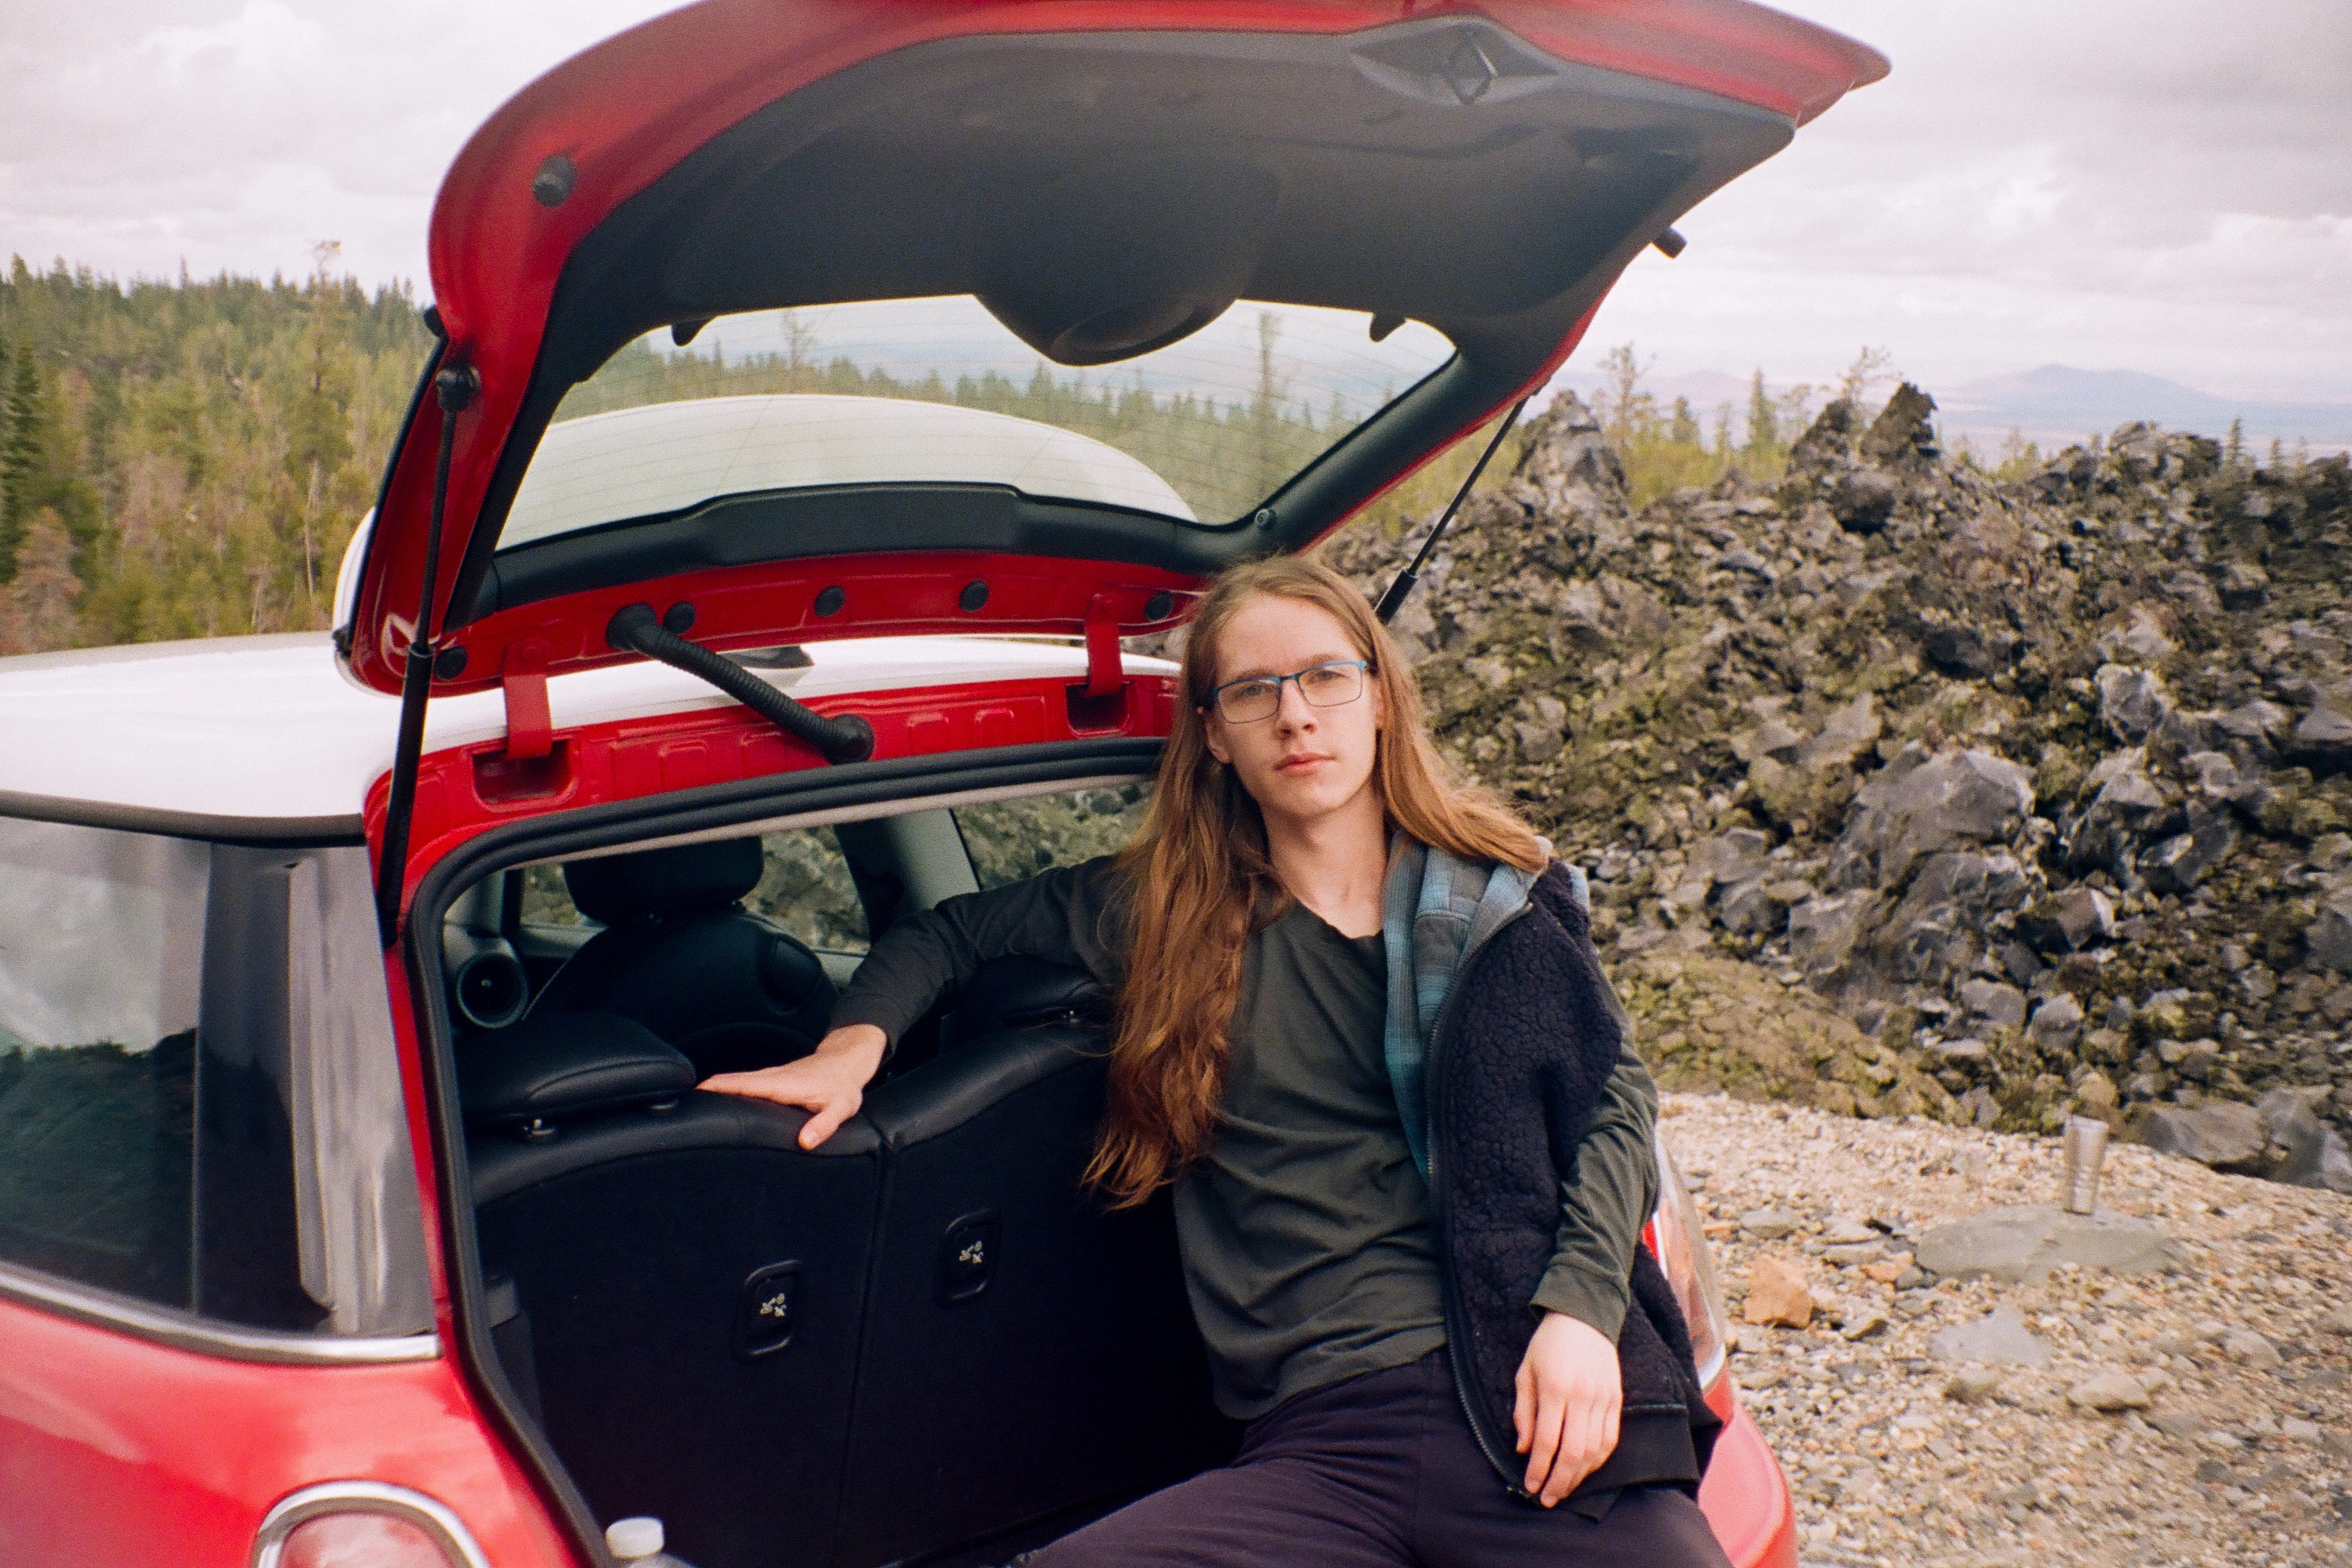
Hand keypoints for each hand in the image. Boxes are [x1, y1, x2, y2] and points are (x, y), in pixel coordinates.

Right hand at [700, 1023, 885, 1148]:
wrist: (847, 1061)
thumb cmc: (843, 1086)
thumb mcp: (840, 1108)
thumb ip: (824, 1125)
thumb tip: (805, 1142)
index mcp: (782, 1084)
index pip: (741, 1084)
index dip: (715, 1089)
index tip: (690, 1098)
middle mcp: (770, 1077)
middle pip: (729, 1083)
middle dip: (703, 1093)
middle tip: (677, 1111)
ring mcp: (769, 1077)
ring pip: (734, 1083)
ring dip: (712, 1093)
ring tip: (687, 1111)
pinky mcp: (770, 1080)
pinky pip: (743, 1084)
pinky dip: (725, 1092)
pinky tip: (715, 1106)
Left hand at [1512, 1310, 1621, 1506]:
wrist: (1584, 1316)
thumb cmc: (1548, 1345)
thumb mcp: (1525, 1372)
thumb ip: (1523, 1412)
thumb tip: (1524, 1450)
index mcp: (1556, 1388)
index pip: (1547, 1441)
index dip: (1538, 1469)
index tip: (1530, 1486)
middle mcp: (1582, 1397)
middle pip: (1573, 1453)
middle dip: (1559, 1481)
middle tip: (1547, 1499)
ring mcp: (1603, 1399)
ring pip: (1595, 1451)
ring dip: (1579, 1477)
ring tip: (1564, 1489)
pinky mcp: (1617, 1400)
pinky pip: (1610, 1439)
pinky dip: (1598, 1461)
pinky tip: (1585, 1471)